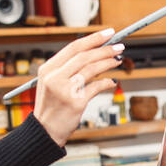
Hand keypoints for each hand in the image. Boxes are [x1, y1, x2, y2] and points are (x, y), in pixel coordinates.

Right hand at [33, 28, 123, 146]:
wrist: (45, 131)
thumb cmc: (52, 106)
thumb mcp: (52, 83)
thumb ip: (67, 69)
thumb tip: (94, 54)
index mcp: (47, 69)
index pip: (73, 47)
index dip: (93, 39)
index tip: (109, 33)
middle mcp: (54, 77)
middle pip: (84, 56)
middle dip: (105, 49)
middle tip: (119, 47)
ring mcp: (65, 90)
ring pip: (91, 69)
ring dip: (108, 62)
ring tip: (118, 60)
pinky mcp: (75, 102)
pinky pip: (96, 87)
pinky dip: (106, 83)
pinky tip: (111, 81)